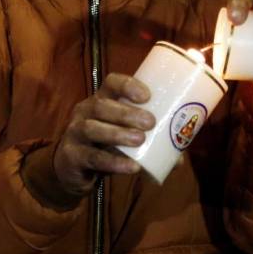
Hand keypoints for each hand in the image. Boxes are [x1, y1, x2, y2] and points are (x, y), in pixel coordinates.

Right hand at [52, 73, 153, 197]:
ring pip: (92, 128)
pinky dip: (113, 162)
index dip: (127, 85)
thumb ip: (149, 143)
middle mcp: (84, 112)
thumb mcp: (123, 138)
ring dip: (118, 133)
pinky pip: (92, 157)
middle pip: (101, 105)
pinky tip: (131, 166)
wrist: (73, 171)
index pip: (111, 83)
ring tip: (140, 140)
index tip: (147, 96)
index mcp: (101, 100)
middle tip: (150, 122)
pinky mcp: (72, 156)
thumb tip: (180, 157)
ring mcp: (75, 133)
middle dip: (126, 113)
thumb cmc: (105, 146)